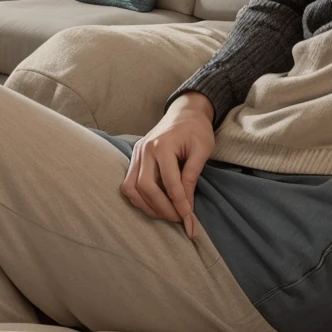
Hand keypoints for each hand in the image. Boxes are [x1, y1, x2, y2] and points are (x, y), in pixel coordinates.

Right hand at [120, 92, 215, 238]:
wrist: (185, 112)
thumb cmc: (196, 130)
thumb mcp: (202, 150)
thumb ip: (192, 176)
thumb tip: (187, 205)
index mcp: (163, 145)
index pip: (169, 182)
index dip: (179, 203)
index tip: (188, 218)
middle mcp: (145, 149)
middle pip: (145, 186)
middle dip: (161, 208)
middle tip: (177, 218)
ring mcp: (137, 153)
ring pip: (132, 188)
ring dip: (147, 205)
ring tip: (166, 214)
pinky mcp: (135, 157)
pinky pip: (129, 183)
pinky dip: (139, 197)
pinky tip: (154, 204)